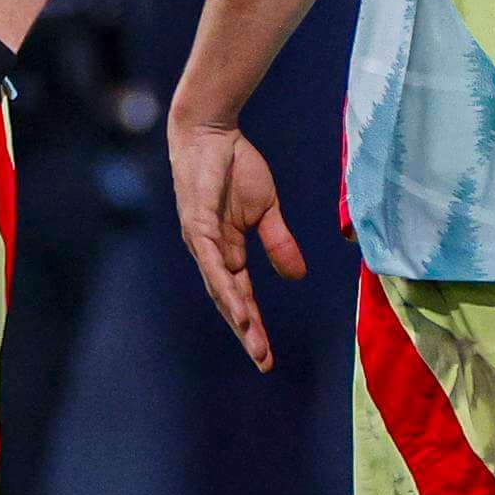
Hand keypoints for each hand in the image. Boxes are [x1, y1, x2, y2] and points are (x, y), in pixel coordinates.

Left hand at [169, 115, 302, 370]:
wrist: (212, 131)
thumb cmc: (234, 166)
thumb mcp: (266, 209)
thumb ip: (278, 242)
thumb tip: (296, 277)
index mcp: (227, 251)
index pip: (241, 297)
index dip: (253, 325)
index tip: (268, 355)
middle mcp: (210, 253)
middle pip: (229, 302)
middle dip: (246, 333)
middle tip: (264, 363)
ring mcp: (202, 241)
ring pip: (220, 289)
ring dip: (238, 318)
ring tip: (254, 345)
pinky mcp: (198, 225)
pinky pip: (213, 264)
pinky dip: (225, 288)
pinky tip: (238, 309)